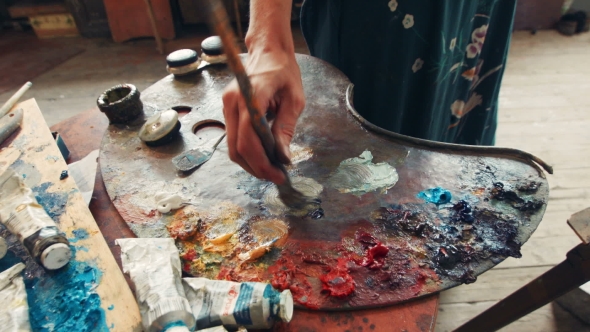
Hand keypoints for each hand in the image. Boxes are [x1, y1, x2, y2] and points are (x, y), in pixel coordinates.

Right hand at [222, 48, 304, 184]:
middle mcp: (232, 102)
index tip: (279, 175)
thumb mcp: (294, 100)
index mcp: (251, 96)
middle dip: (256, 168)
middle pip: (236, 148)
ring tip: (271, 169)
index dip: (262, 163)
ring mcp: (226, 106)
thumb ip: (286, 129)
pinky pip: (233, 138)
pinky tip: (263, 156)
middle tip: (276, 177)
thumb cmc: (284, 71)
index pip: (249, 139)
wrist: (267, 50)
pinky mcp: (227, 110)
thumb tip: (283, 158)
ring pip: (232, 146)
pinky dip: (247, 151)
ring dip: (250, 162)